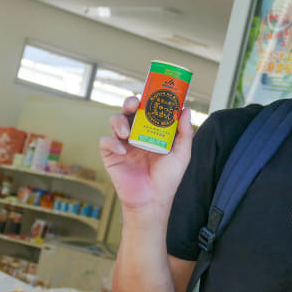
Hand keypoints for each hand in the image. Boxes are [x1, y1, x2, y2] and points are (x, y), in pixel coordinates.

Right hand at [99, 96, 193, 214]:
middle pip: (129, 110)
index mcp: (153, 130)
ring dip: (119, 121)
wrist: (153, 199)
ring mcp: (123, 143)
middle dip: (130, 103)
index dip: (148, 98)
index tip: (152, 92)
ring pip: (115, 120)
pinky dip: (112, 143)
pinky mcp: (111, 154)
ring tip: (127, 133)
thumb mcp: (182, 154)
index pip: (148, 109)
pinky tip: (123, 152)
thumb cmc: (168, 178)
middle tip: (134, 105)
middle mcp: (137, 133)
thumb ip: (185, 132)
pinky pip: (106, 141)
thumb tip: (186, 110)